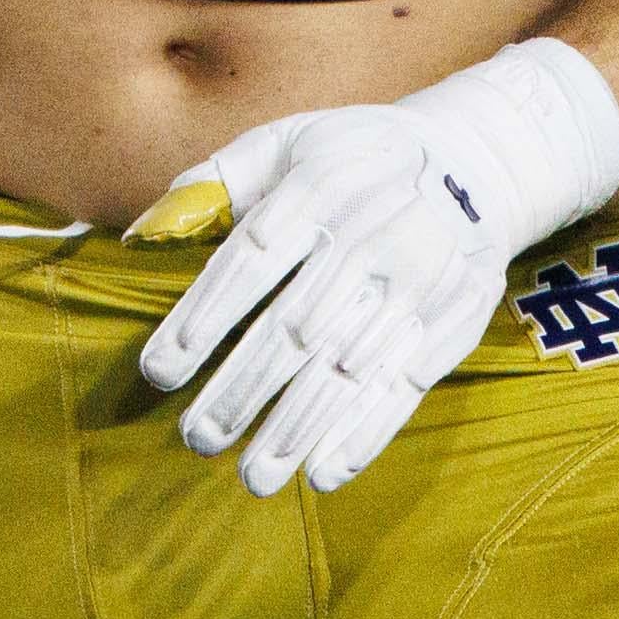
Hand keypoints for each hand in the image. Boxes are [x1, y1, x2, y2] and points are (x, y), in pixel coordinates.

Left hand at [127, 39, 618, 496]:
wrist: (475, 162)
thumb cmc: (355, 160)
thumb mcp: (290, 140)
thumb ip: (218, 180)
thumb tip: (143, 232)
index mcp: (320, 185)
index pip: (249, 260)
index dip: (203, 319)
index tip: (160, 373)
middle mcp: (371, 232)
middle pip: (295, 327)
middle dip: (242, 390)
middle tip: (199, 439)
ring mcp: (419, 278)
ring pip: (349, 367)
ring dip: (298, 428)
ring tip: (255, 478)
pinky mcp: (454, 315)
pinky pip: (408, 382)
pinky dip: (367, 433)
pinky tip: (324, 472)